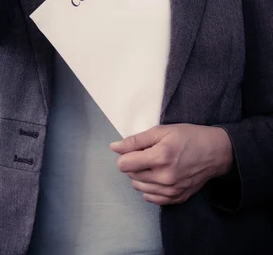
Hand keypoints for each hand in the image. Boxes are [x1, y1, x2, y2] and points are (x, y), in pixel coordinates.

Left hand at [110, 123, 232, 204]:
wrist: (215, 152)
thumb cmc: (189, 137)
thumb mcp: (162, 131)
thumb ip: (136, 140)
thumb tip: (114, 147)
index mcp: (160, 157)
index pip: (124, 164)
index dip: (125, 154)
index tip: (134, 149)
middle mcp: (165, 177)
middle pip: (131, 175)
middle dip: (134, 163)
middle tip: (148, 153)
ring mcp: (171, 191)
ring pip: (139, 187)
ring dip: (140, 175)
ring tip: (154, 164)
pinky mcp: (176, 199)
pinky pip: (151, 198)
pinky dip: (150, 187)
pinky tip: (158, 176)